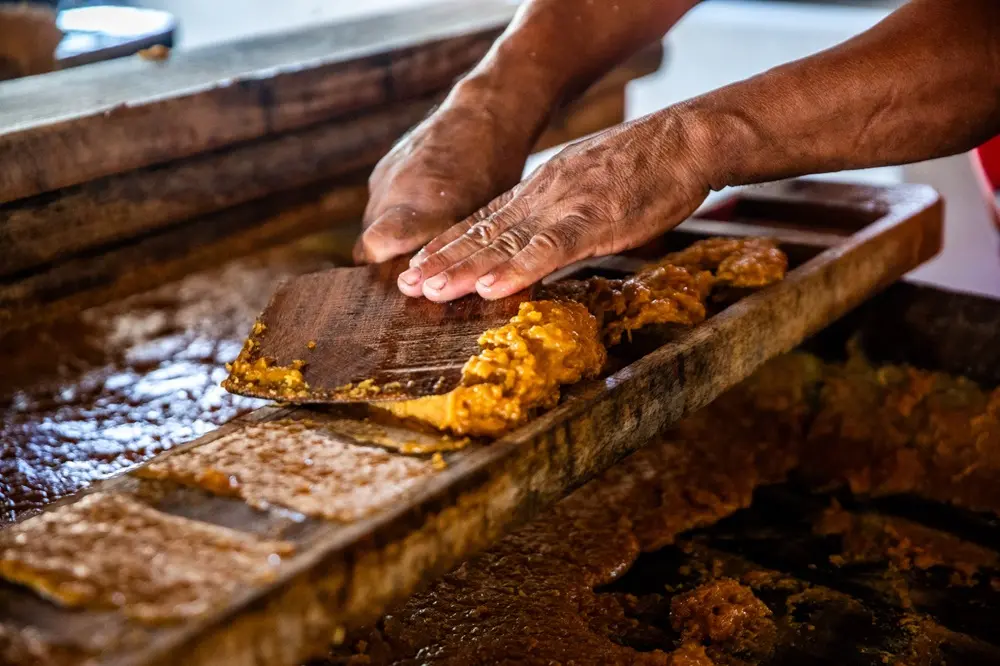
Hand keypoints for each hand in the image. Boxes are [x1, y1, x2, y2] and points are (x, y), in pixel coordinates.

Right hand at [353, 85, 536, 263]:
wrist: (483, 113)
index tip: (400, 278)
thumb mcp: (482, 217)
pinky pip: (379, 203)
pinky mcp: (381, 168)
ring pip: (372, 225)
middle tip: (417, 269)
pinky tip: (421, 209)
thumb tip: (441, 283)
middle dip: (387, 262)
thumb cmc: (494, 170)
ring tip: (422, 236)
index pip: (374, 246)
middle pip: (368, 247)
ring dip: (390, 237)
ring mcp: (384, 177)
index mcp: (423, 205)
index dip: (380, 267)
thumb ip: (454, 249)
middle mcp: (394, 191)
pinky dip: (393, 214)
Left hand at [396, 110, 712, 300]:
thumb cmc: (645, 166)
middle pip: (484, 233)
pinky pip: (549, 250)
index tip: (421, 263)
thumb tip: (541, 238)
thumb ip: (560, 211)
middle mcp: (542, 196)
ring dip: (465, 268)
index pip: (485, 220)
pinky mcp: (593, 220)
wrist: (686, 140)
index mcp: (541, 189)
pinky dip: (518, 270)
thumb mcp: (588, 183)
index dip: (450, 244)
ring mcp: (564, 207)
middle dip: (443, 260)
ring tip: (430, 289)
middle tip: (406, 283)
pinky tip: (490, 288)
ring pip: (505, 242)